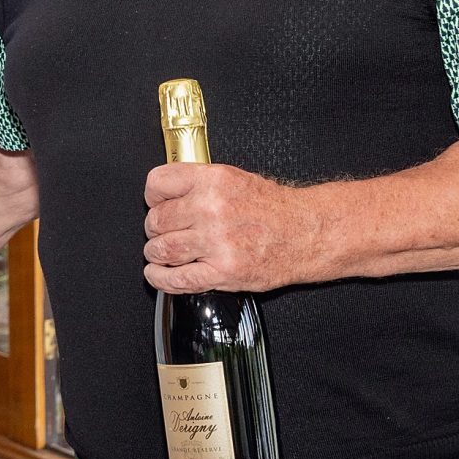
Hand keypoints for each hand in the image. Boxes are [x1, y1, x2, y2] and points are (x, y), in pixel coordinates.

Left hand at [142, 163, 327, 292]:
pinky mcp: (222, 271)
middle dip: (155, 229)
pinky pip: (177, 279)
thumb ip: (200, 183)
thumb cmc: (274, 209)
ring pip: (162, 249)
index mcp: (213, 181)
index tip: (155, 204)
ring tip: (161, 253)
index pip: (157, 185)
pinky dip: (161, 279)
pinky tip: (158, 274)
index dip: (152, 197)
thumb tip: (168, 193)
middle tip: (163, 232)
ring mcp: (216, 242)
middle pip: (156, 220)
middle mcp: (211, 209)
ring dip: (156, 254)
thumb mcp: (235, 179)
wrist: (306, 233)